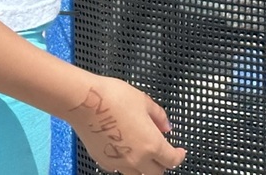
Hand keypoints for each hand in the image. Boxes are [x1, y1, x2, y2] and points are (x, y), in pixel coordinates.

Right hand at [65, 76, 185, 174]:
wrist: (85, 102)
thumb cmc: (114, 97)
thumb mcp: (144, 100)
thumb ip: (159, 116)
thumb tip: (166, 126)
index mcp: (152, 145)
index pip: (172, 161)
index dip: (179, 156)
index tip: (180, 151)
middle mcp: (137, 159)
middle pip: (156, 173)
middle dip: (163, 164)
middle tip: (162, 152)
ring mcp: (119, 163)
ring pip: (137, 174)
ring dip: (144, 167)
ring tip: (143, 152)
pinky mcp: (103, 161)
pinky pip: (119, 168)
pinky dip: (125, 162)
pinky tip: (123, 148)